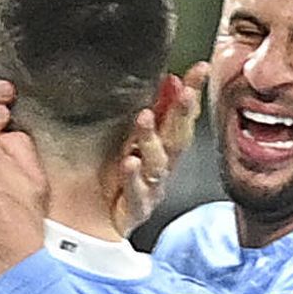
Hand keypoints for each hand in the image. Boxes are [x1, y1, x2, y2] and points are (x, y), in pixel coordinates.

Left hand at [112, 61, 207, 234]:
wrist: (93, 224)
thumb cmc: (116, 180)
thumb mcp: (134, 140)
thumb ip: (155, 112)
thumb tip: (170, 80)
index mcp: (163, 149)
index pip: (181, 116)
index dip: (191, 93)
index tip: (199, 69)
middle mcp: (161, 169)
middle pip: (176, 139)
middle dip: (182, 114)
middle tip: (185, 90)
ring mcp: (150, 190)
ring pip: (156, 164)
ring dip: (151, 139)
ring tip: (144, 117)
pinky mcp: (134, 209)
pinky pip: (135, 192)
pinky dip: (133, 177)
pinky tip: (130, 162)